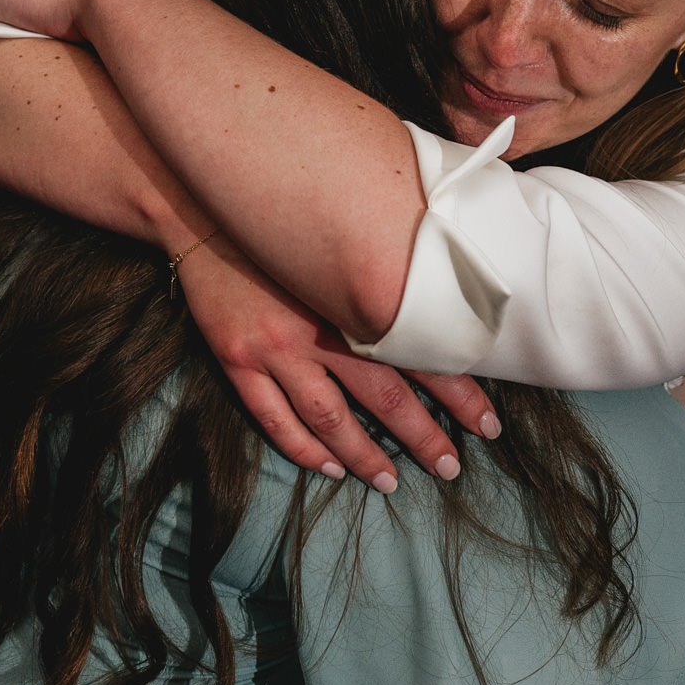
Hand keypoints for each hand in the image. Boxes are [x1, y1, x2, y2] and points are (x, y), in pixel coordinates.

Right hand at [179, 234, 499, 491]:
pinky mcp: (236, 357)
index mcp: (351, 296)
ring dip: (363, 455)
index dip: (458, 393)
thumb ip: (386, 256)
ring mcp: (273, 348)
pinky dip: (302, 447)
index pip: (420, 354)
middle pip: (383, 396)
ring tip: (390, 482)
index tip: (486, 423)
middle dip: (422, 436)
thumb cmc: (282, 207)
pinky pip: (272, 417)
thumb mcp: (345, 225)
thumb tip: (445, 275)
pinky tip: (328, 466)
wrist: (198, 202)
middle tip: (450, 467)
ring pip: (328, 418)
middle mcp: (316, 329)